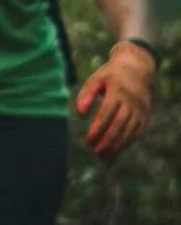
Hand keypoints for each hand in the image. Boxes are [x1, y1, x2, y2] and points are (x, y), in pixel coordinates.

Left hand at [75, 42, 155, 160]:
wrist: (137, 68)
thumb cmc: (110, 76)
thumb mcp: (96, 79)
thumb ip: (85, 95)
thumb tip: (80, 114)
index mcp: (117, 91)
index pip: (107, 113)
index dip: (97, 128)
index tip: (87, 140)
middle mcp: (131, 101)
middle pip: (119, 124)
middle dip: (107, 140)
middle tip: (95, 151)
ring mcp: (140, 108)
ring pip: (130, 130)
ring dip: (117, 145)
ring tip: (103, 156)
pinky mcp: (145, 115)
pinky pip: (137, 132)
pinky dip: (126, 142)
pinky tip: (115, 150)